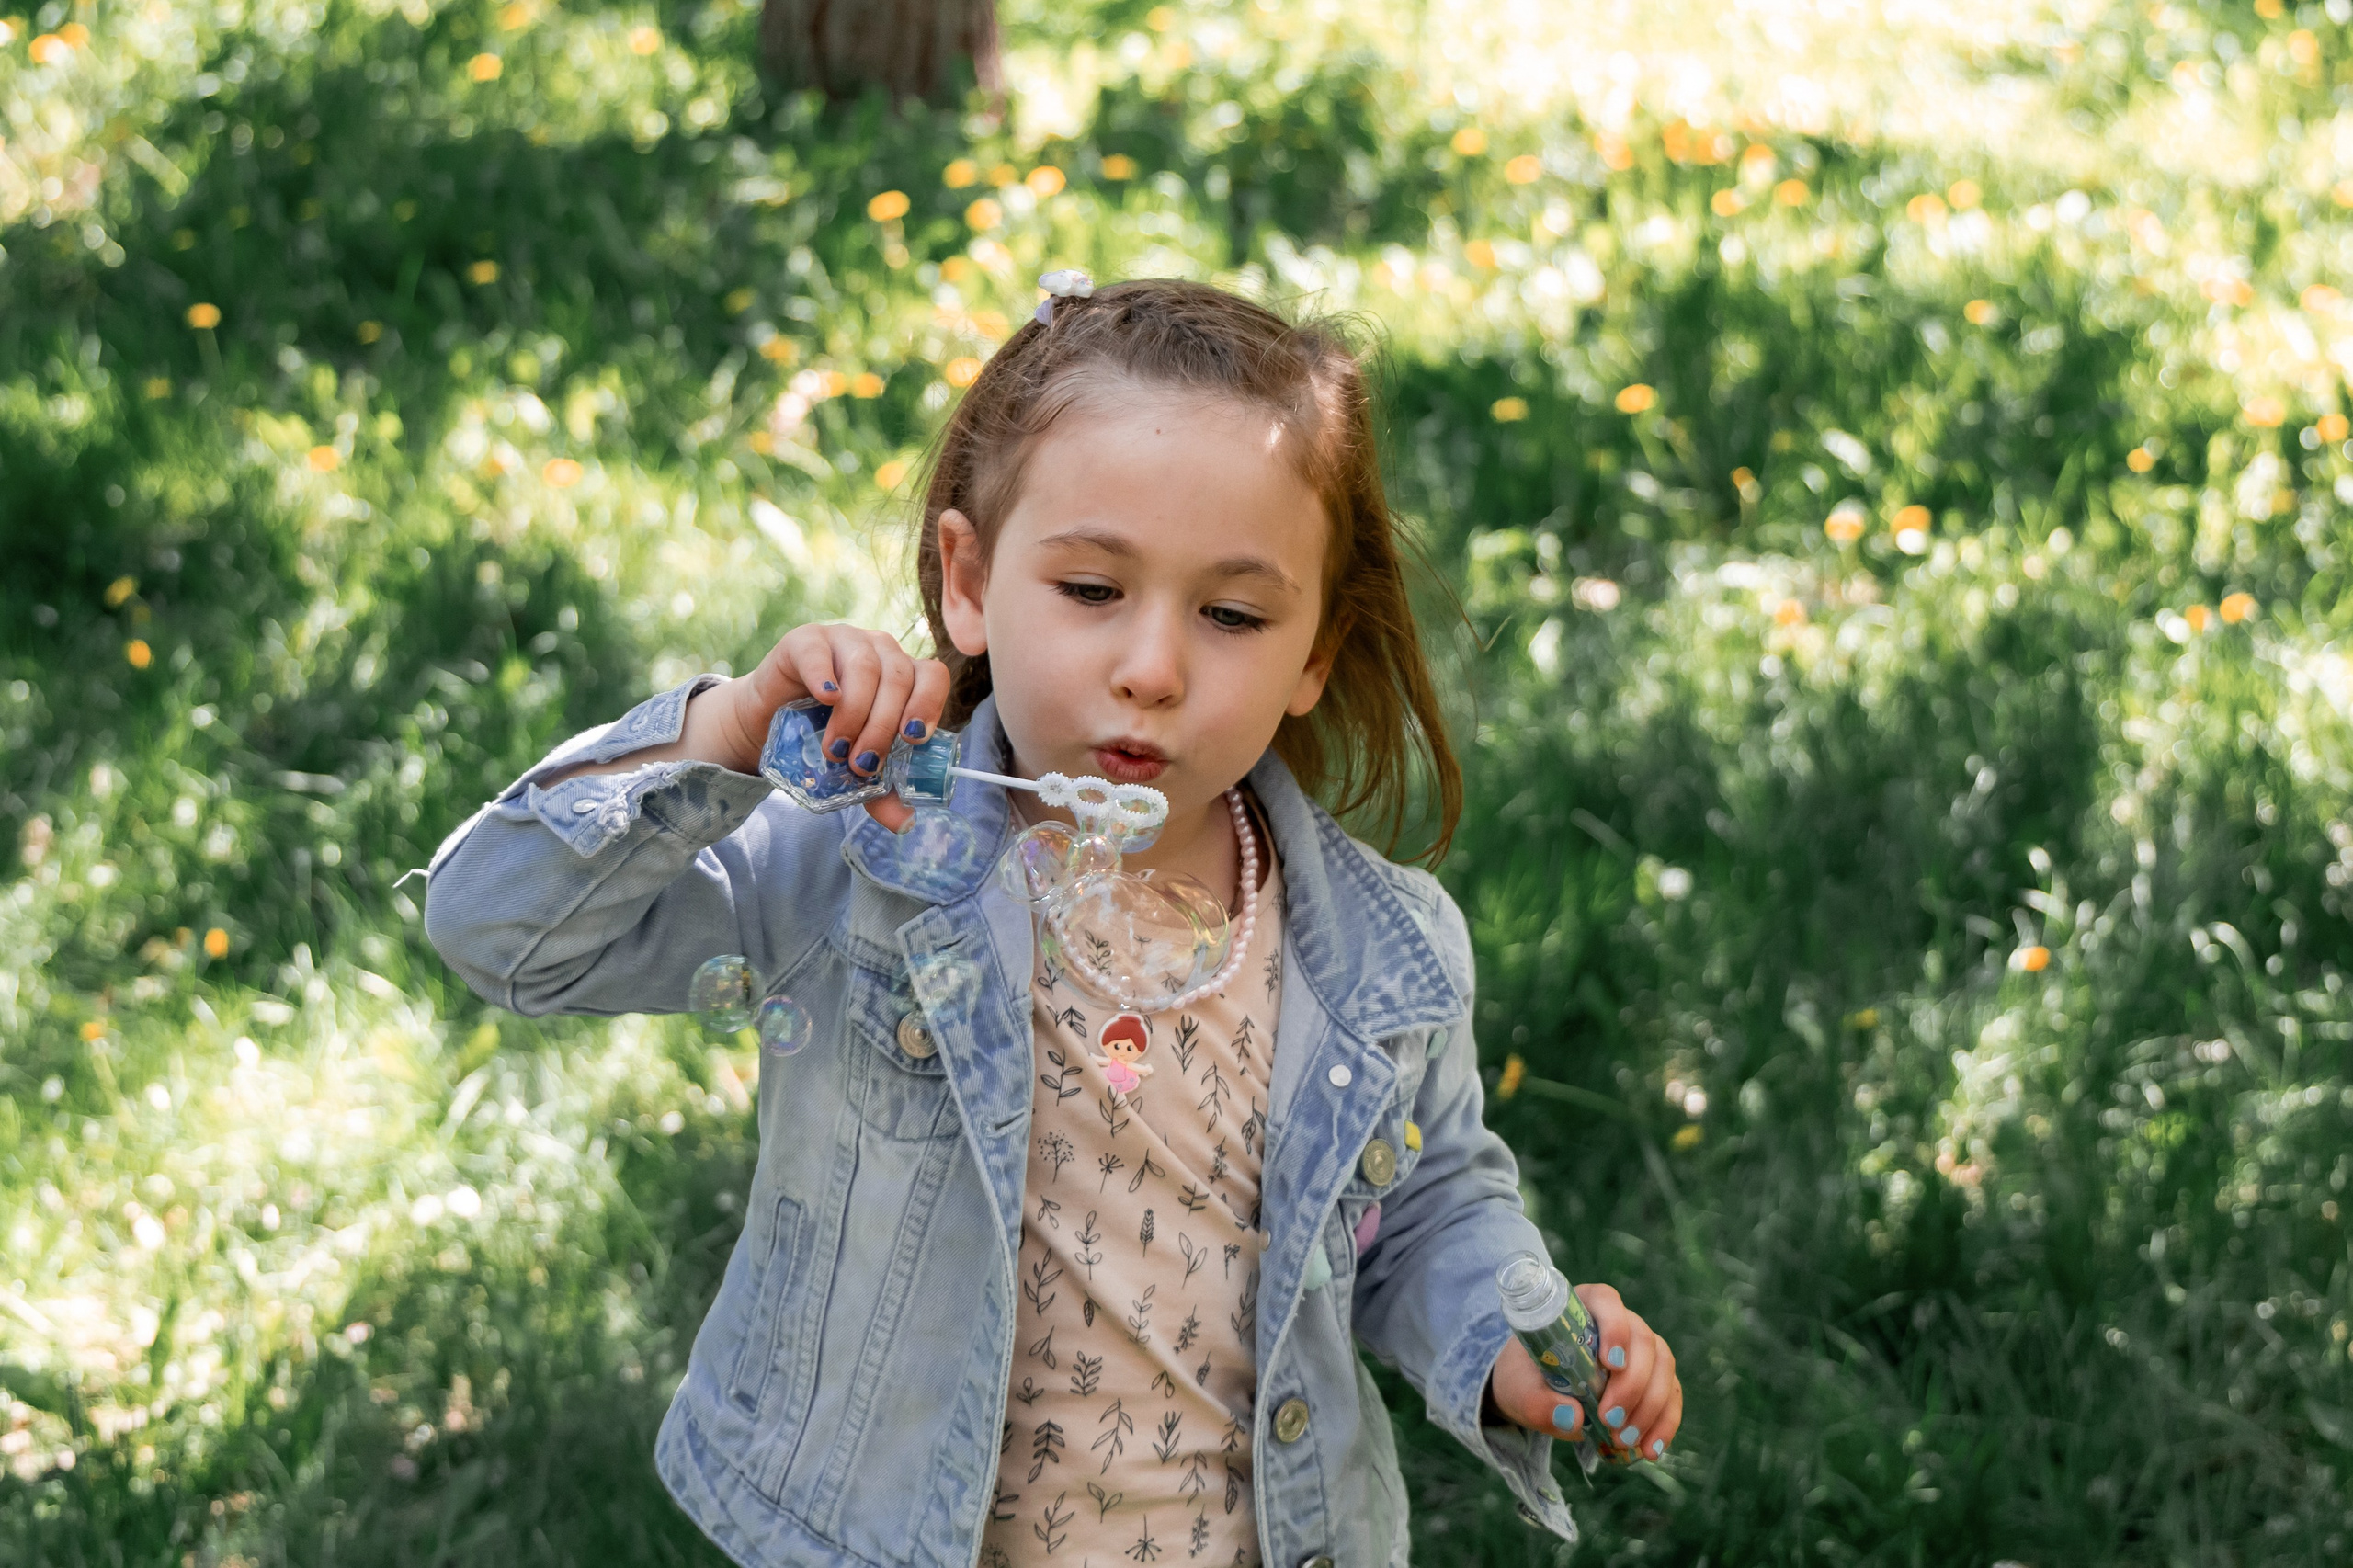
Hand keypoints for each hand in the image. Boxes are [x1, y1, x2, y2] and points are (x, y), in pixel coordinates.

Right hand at [718, 623, 950, 830]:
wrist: (770, 724)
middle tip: (862, 763)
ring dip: (855, 713)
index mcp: (904, 675)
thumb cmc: (824, 738)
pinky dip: (825, 676)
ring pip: (865, 667)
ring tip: (837, 749)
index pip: (932, 676)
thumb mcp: (856, 768)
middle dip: (882, 727)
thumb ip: (883, 792)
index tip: (913, 740)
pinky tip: (826, 699)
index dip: (929, 704)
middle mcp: (880, 651)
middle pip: (898, 678)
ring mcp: (844, 640)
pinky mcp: (805, 641)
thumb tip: (907, 823)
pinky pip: (820, 652)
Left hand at [1486, 1283, 1681, 1463]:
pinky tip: (1649, 1449)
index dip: (1615, 1328)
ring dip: (1650, 1408)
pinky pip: (1670, 1396)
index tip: (1611, 1365)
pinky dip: (1664, 1424)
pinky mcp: (1653, 1379)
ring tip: (1624, 1440)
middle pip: (1643, 1341)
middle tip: (1610, 1421)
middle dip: (1632, 1385)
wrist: (1535, 1392)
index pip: (1606, 1302)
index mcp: (1582, 1307)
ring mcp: (1641, 1350)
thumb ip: (1537, 1401)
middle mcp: (1619, 1322)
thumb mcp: (1518, 1389)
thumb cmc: (1525, 1377)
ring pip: (1663, 1368)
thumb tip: (1571, 1418)